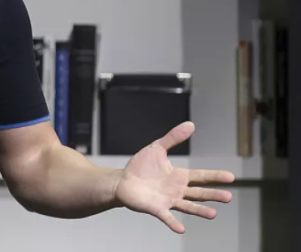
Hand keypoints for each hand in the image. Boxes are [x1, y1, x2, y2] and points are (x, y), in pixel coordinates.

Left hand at [114, 121, 233, 232]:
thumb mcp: (157, 148)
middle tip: (228, 197)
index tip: (231, 177)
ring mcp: (168, 200)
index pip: (202, 176)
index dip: (215, 176)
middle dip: (213, 195)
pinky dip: (174, 223)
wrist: (123, 181)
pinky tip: (181, 229)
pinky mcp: (156, 208)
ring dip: (200, 210)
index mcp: (180, 176)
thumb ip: (173, 138)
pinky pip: (167, 217)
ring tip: (213, 214)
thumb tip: (191, 124)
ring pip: (188, 206)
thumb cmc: (141, 166)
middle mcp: (178, 190)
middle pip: (199, 193)